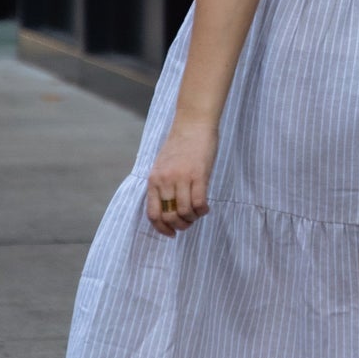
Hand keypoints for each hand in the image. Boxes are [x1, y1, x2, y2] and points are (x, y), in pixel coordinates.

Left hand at [145, 115, 218, 234]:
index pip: (153, 214)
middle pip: (170, 216)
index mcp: (154, 179)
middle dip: (180, 226)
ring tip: (198, 214)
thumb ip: (162, 185)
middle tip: (188, 222)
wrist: (193, 124)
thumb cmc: (180, 144)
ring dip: (193, 219)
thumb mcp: (162, 165)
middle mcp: (165, 180)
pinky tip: (205, 208)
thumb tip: (169, 209)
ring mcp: (181, 178)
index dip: (161, 228)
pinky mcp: (198, 174)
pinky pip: (199, 202)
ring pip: (185, 212)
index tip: (170, 233)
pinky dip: (203, 210)